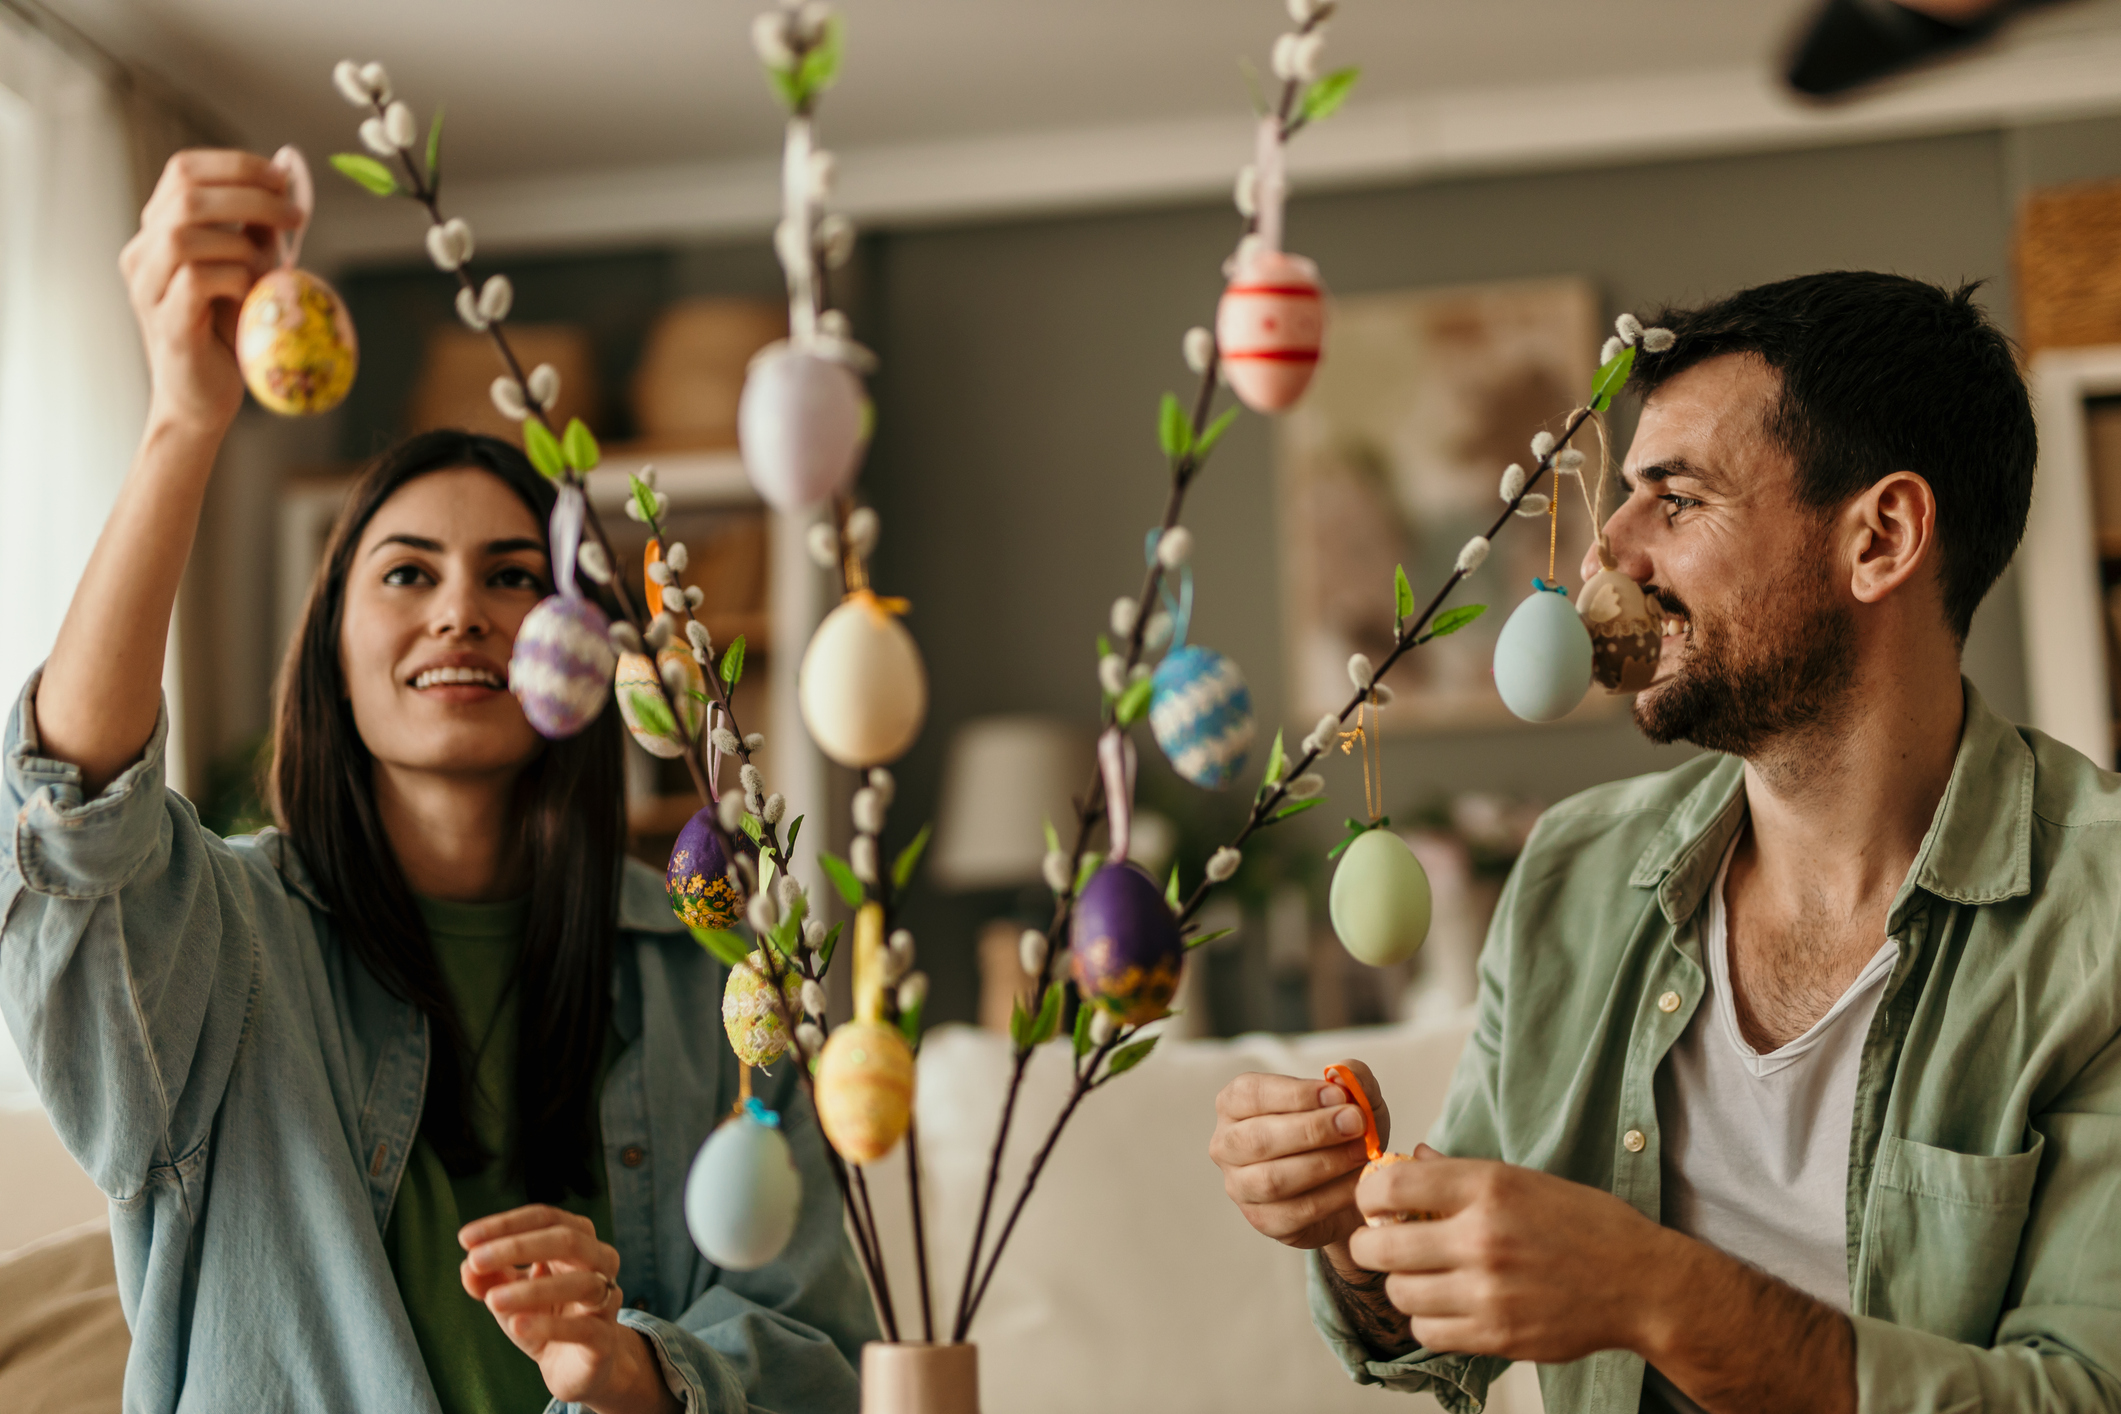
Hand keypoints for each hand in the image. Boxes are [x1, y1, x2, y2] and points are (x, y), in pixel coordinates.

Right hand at [118, 149, 298, 436]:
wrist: (202, 399)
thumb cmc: (225, 335)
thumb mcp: (245, 271)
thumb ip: (254, 232)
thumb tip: (283, 187)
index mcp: (157, 232)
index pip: (184, 171)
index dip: (235, 165)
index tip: (282, 176)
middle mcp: (142, 254)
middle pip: (187, 195)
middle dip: (251, 196)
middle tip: (295, 215)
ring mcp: (149, 288)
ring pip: (185, 234)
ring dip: (242, 244)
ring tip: (268, 271)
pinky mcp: (167, 322)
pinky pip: (199, 280)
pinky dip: (237, 280)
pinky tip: (253, 298)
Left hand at [460, 1205, 679, 1413]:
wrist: (573, 1366)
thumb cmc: (543, 1317)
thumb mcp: (509, 1295)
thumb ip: (488, 1279)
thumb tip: (467, 1266)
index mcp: (577, 1242)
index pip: (546, 1219)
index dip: (507, 1224)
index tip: (466, 1239)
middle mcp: (599, 1264)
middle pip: (569, 1240)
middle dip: (519, 1247)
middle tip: (476, 1260)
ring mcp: (606, 1301)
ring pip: (581, 1283)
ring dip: (533, 1289)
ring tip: (492, 1301)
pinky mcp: (604, 1340)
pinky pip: (584, 1328)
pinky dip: (549, 1326)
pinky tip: (517, 1326)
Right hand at [1210, 1060, 1388, 1257]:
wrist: (1348, 1184)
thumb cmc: (1340, 1132)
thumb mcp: (1352, 1098)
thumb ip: (1352, 1078)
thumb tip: (1341, 1076)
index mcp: (1235, 1103)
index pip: (1251, 1093)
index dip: (1294, 1094)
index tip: (1337, 1095)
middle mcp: (1227, 1144)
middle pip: (1258, 1138)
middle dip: (1312, 1130)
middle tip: (1356, 1123)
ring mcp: (1239, 1186)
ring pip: (1273, 1179)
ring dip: (1323, 1164)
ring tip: (1361, 1153)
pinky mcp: (1262, 1220)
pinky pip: (1295, 1212)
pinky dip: (1331, 1197)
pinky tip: (1357, 1184)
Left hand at [1348, 1146, 1668, 1363]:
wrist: (1642, 1283)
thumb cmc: (1584, 1224)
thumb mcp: (1524, 1180)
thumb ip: (1460, 1172)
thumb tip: (1409, 1158)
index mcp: (1489, 1186)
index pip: (1391, 1186)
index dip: (1368, 1195)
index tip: (1374, 1203)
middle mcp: (1483, 1238)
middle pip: (1382, 1246)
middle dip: (1369, 1245)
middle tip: (1380, 1244)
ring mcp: (1489, 1292)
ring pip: (1400, 1293)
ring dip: (1402, 1284)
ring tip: (1422, 1276)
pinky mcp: (1497, 1336)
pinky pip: (1428, 1334)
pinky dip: (1427, 1322)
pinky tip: (1446, 1306)